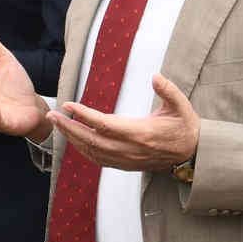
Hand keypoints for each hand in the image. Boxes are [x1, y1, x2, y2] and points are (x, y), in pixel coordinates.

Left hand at [52, 74, 199, 171]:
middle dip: (69, 127)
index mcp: (140, 133)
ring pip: (91, 151)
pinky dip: (82, 150)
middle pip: (91, 140)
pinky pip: (98, 159)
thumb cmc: (184, 127)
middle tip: (52, 115)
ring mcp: (126, 159)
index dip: (84, 115)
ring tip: (57, 125)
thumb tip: (156, 76)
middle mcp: (129, 149)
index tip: (68, 105)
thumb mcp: (182, 106)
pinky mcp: (125, 164)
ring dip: (72, 138)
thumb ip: (169, 90)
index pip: (104, 124)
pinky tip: (73, 140)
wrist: (191, 154)